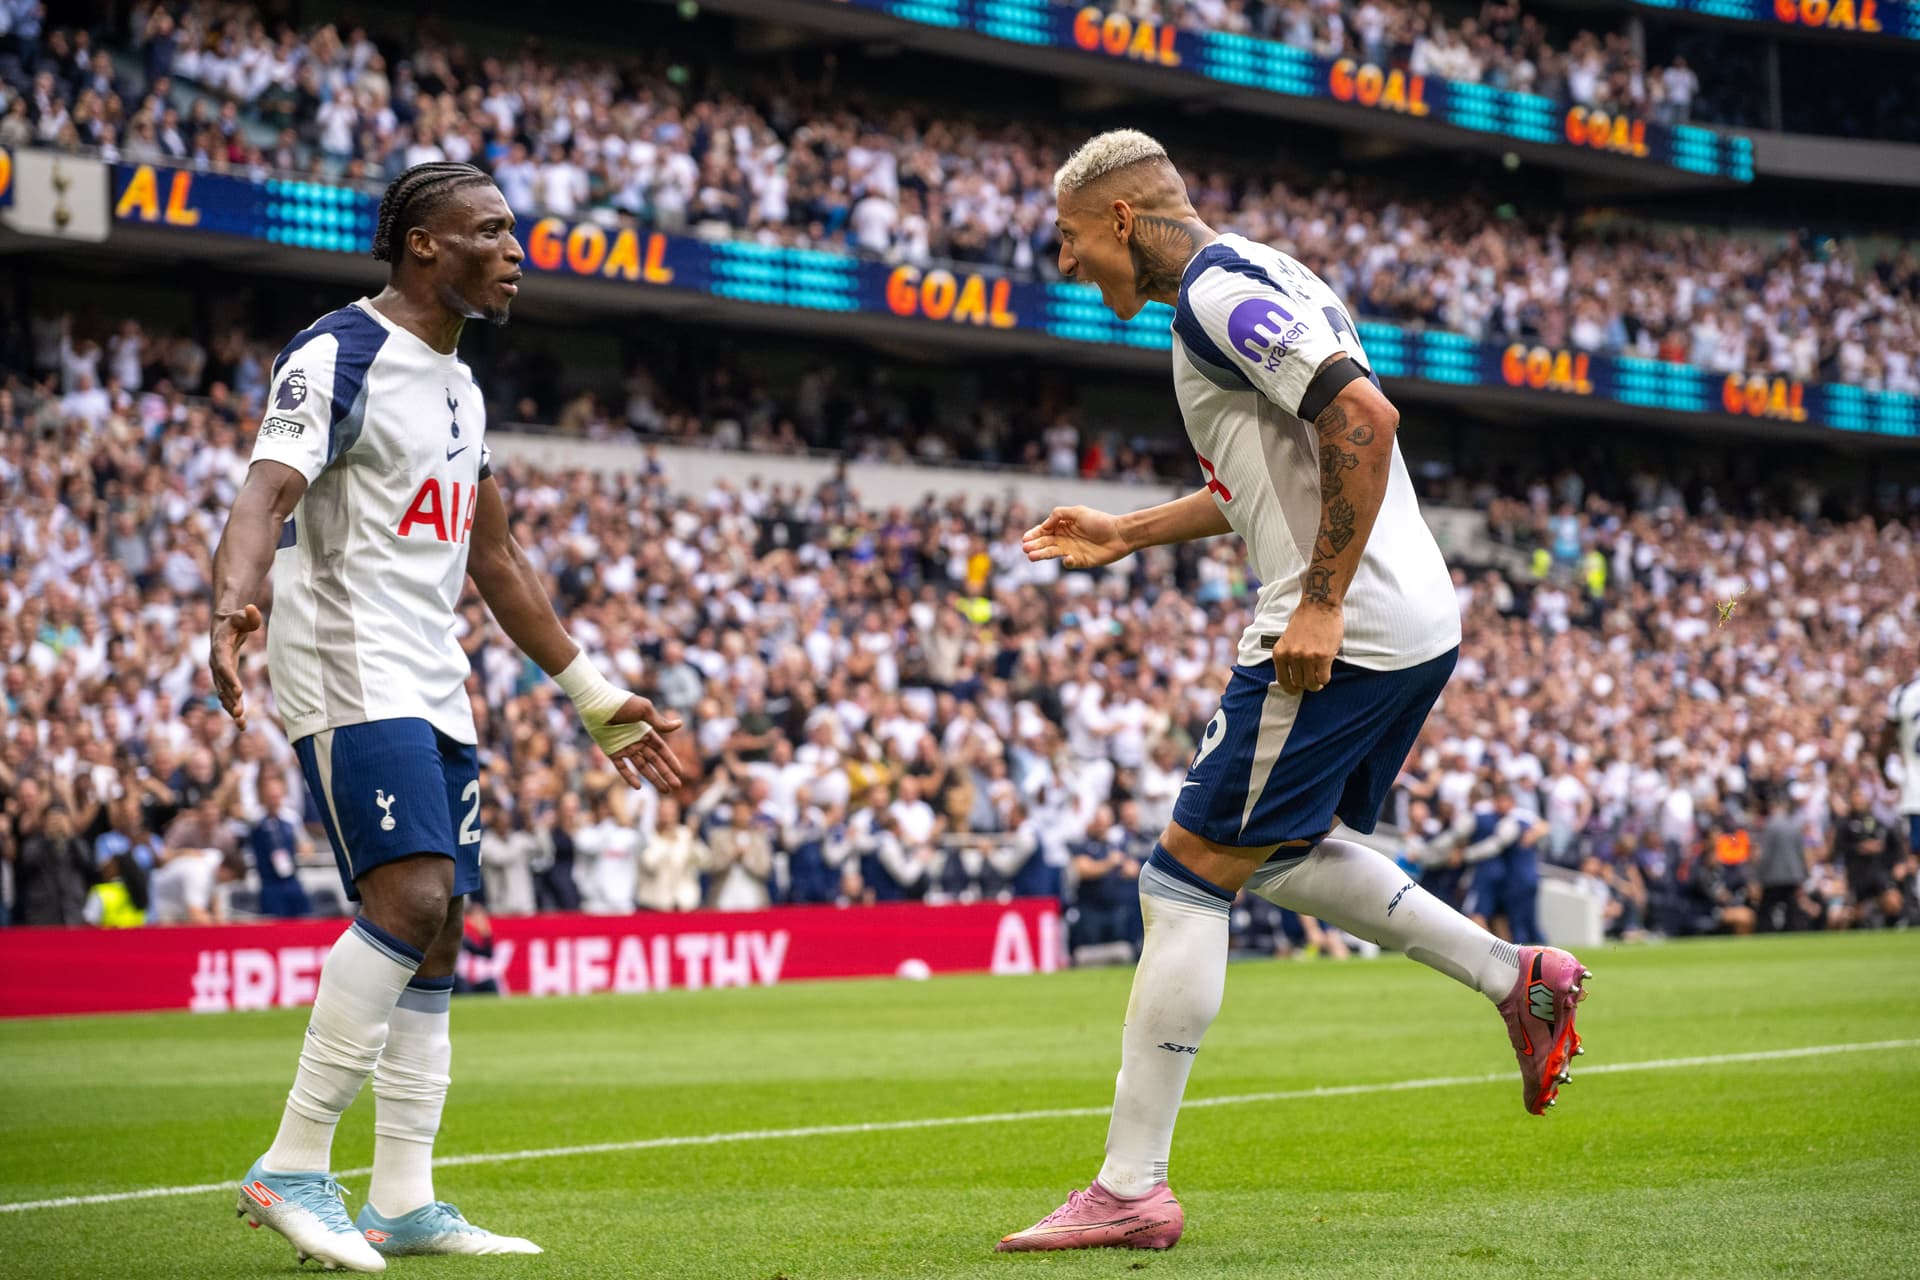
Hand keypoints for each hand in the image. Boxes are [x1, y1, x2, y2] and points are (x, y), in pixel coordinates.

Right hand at [211, 604, 261, 728]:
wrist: (223, 627)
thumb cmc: (235, 621)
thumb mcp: (242, 616)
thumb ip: (249, 615)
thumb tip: (252, 608)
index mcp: (219, 648)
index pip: (223, 665)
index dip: (229, 678)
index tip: (239, 691)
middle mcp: (216, 663)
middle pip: (221, 684)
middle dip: (230, 698)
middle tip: (239, 711)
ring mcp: (219, 674)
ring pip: (223, 694)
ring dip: (231, 709)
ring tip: (241, 723)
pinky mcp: (224, 680)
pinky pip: (227, 697)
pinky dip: (234, 710)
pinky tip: (242, 725)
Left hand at [603, 695, 685, 793]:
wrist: (597, 704)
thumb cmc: (622, 704)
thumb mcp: (644, 710)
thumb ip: (660, 723)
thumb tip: (680, 724)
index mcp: (647, 731)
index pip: (662, 750)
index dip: (671, 761)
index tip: (680, 772)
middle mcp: (637, 741)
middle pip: (655, 762)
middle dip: (666, 774)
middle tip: (676, 787)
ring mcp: (625, 748)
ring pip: (642, 767)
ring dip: (653, 779)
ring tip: (665, 790)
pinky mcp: (612, 752)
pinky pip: (622, 768)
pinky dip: (630, 777)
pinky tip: (639, 787)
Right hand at [1022, 506, 1130, 568]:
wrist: (1120, 534)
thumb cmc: (1100, 521)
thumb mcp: (1078, 512)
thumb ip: (1059, 514)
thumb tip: (1044, 525)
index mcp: (1064, 527)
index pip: (1044, 531)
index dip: (1034, 534)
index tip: (1025, 538)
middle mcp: (1065, 539)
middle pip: (1045, 543)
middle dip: (1034, 545)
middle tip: (1025, 548)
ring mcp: (1072, 551)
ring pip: (1052, 554)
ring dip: (1041, 555)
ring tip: (1031, 556)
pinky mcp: (1080, 561)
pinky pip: (1069, 563)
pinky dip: (1066, 562)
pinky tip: (1067, 558)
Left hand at [1271, 601, 1341, 694]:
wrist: (1319, 605)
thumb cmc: (1304, 619)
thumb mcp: (1287, 639)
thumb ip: (1288, 655)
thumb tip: (1292, 675)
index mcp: (1280, 653)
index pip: (1282, 680)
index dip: (1290, 688)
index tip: (1296, 689)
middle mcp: (1292, 656)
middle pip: (1299, 683)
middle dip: (1306, 685)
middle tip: (1312, 681)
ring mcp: (1307, 657)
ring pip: (1311, 683)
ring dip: (1316, 684)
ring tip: (1319, 679)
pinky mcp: (1323, 656)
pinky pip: (1324, 678)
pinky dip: (1325, 679)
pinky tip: (1325, 673)